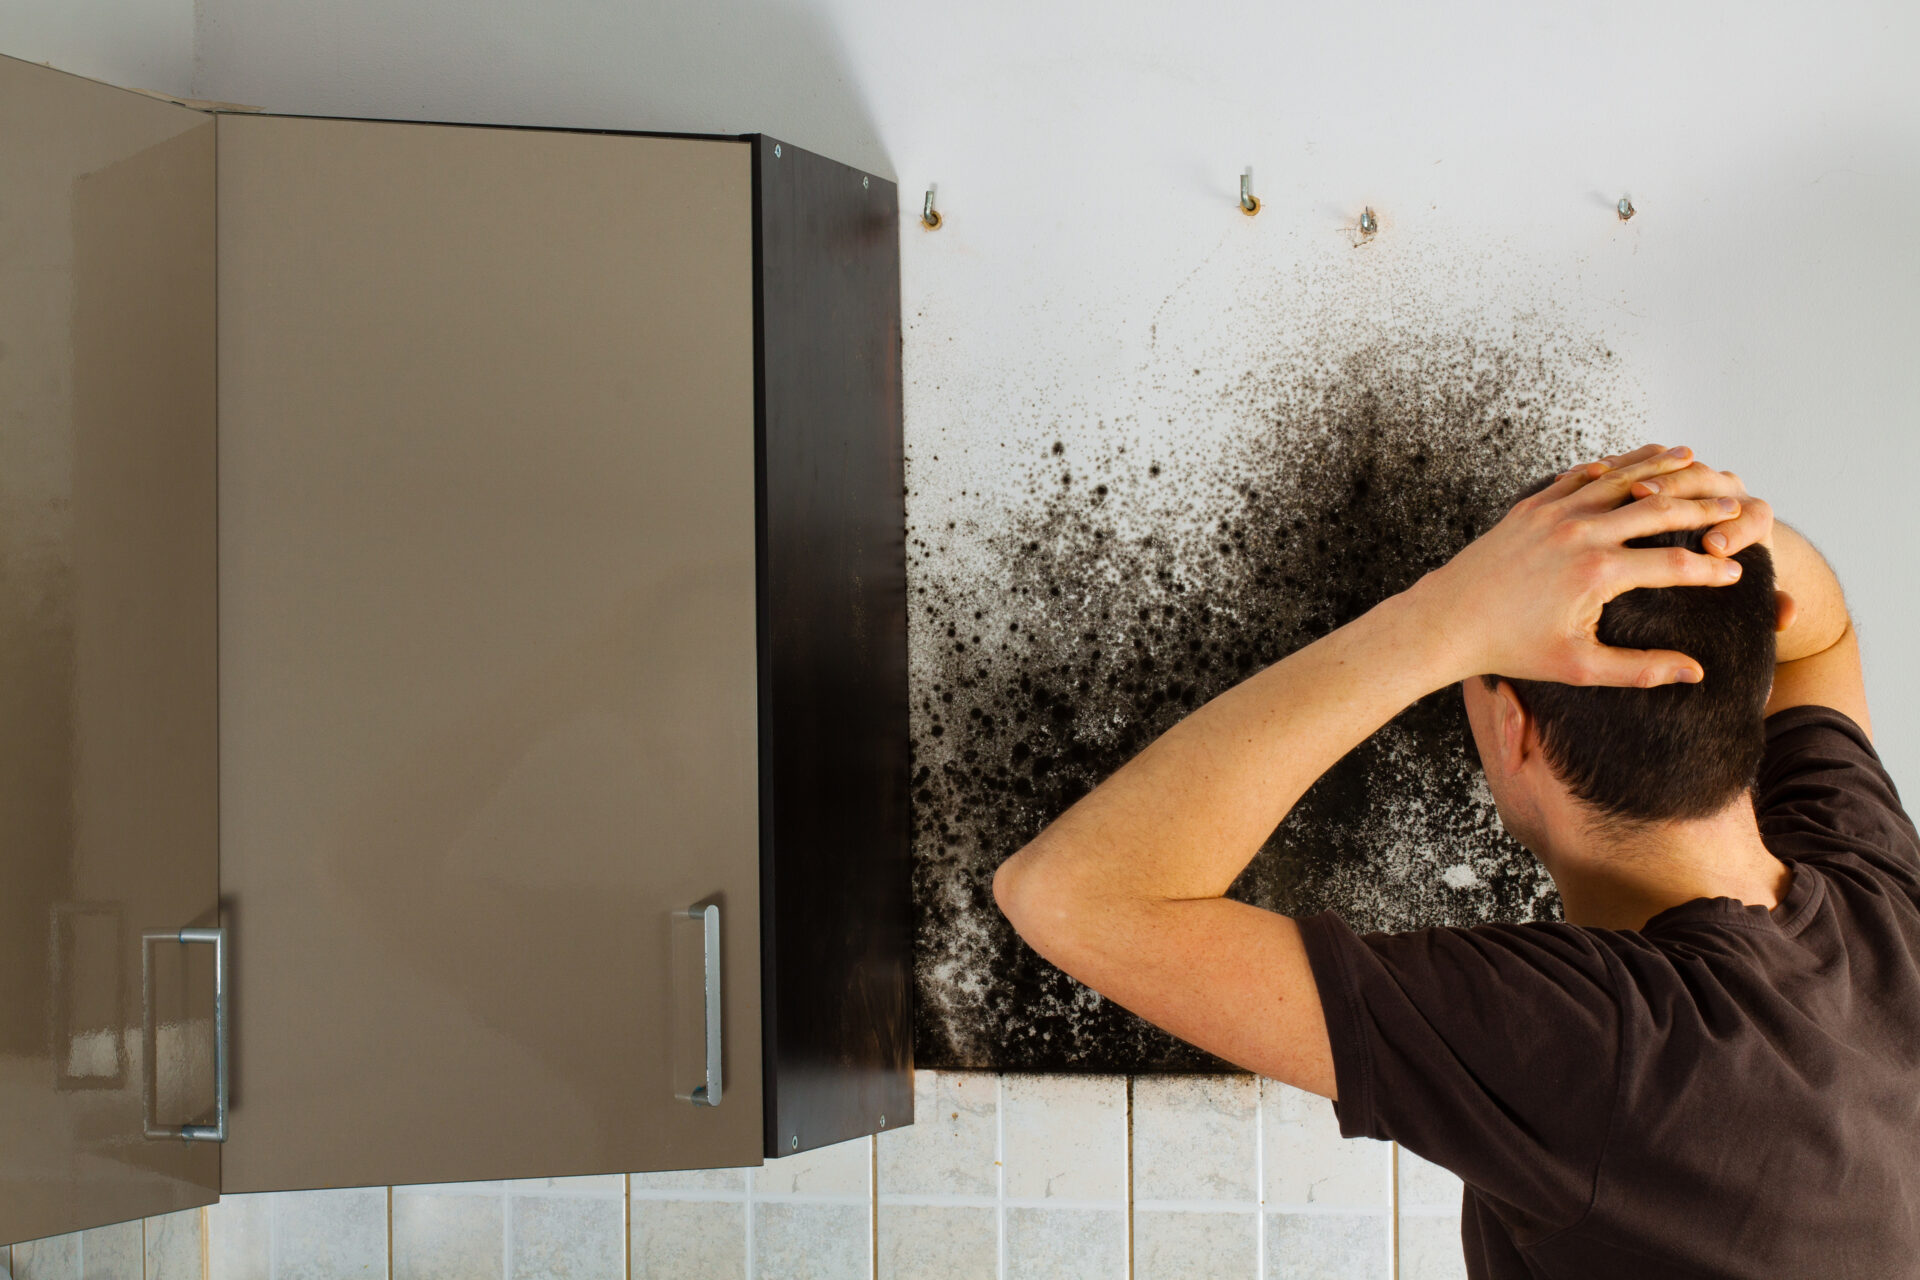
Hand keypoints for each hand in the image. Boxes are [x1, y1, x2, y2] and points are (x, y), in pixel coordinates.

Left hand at [1412, 445, 1748, 687]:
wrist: (1448, 621)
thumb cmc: (1513, 650)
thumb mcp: (1579, 668)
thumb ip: (1640, 670)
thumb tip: (1695, 673)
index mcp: (1597, 574)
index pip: (1673, 565)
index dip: (1711, 570)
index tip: (1738, 572)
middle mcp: (1580, 533)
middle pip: (1657, 510)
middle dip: (1702, 506)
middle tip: (1734, 503)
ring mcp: (1553, 513)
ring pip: (1619, 481)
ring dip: (1660, 470)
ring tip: (1694, 459)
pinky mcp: (1532, 506)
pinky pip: (1580, 477)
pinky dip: (1611, 467)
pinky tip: (1632, 462)